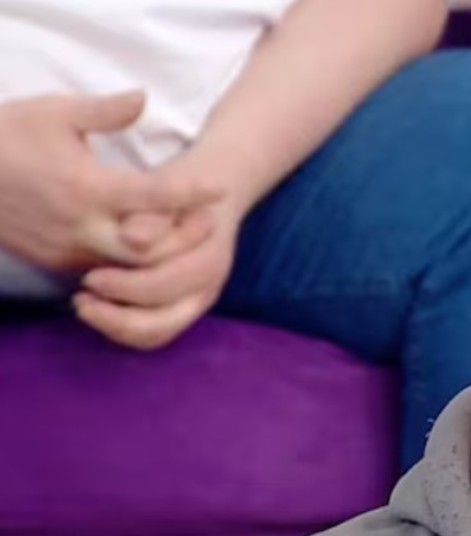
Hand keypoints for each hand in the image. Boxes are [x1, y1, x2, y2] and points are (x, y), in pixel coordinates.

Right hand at [0, 92, 218, 269]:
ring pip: (130, 269)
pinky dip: (131, 265)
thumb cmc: (8, 135)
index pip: (154, 196)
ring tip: (188, 237)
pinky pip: (105, 271)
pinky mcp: (55, 263)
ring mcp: (67, 250)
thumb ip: (105, 111)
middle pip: (152, 250)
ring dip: (161, 257)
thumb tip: (144, 98)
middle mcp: (80, 226)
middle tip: (212, 221)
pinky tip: (153, 250)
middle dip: (185, 239)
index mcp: (86, 187)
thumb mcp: (55, 112)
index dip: (192, 193)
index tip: (220, 187)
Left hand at [74, 196, 241, 350]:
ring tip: (84, 306)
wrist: (204, 198)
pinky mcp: (182, 309)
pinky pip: (153, 334)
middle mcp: (208, 286)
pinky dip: (124, 330)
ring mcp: (197, 301)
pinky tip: (99, 311)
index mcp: (209, 257)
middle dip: (118, 314)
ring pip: (158, 332)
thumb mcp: (168, 192)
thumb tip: (133, 237)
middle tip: (81, 296)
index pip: (169, 285)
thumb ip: (154, 217)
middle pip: (165, 318)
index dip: (127, 287)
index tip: (89, 277)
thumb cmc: (179, 188)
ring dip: (118, 327)